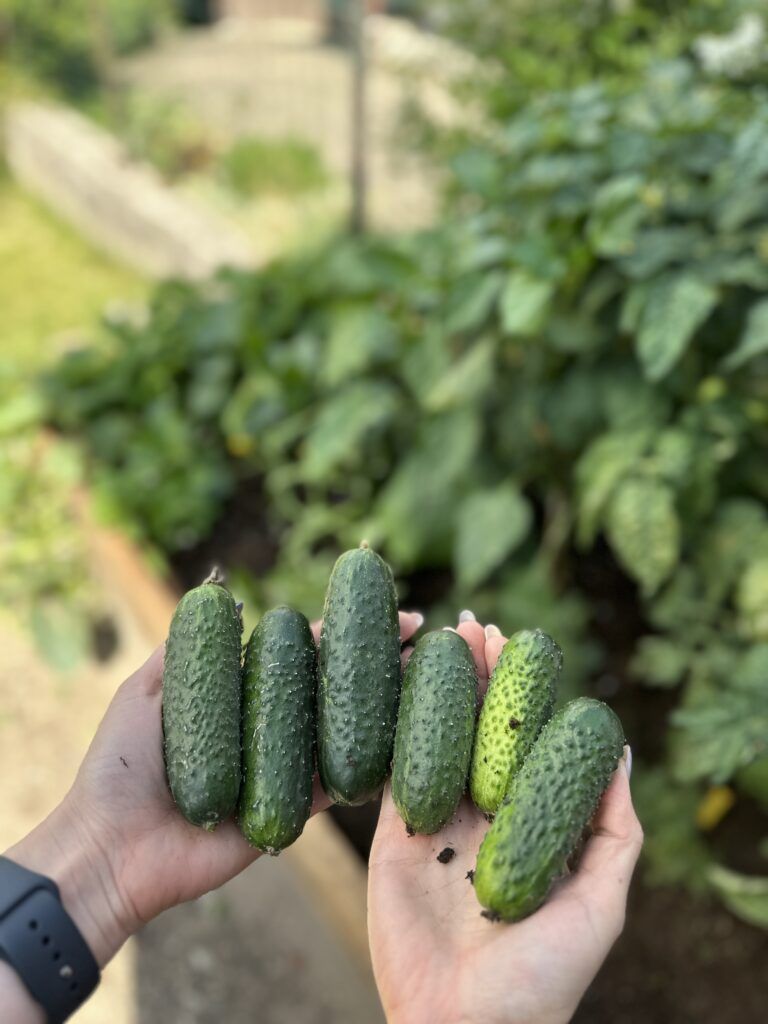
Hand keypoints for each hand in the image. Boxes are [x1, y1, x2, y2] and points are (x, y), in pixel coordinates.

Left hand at [5, 610, 423, 968]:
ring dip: (384, 704)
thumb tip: (221, 591)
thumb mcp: (143, 692)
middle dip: (377, 661)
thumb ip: (184, 648)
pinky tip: (403, 736)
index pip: (298, 654)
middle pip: (330, 686)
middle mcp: (266, 729)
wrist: (111, 850)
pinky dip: (367, 764)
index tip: (384, 610)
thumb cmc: (119, 767)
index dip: (342, 632)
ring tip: (424, 676)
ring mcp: (280, 770)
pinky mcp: (288, 813)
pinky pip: (333, 785)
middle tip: (423, 636)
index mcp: (238, 696)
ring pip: (340, 730)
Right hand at [368, 617, 642, 1023]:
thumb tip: (620, 750)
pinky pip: (394, 771)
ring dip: (436, 688)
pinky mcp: (391, 835)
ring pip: (435, 739)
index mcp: (528, 825)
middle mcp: (481, 816)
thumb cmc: (543, 975)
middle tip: (473, 624)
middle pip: (478, 729)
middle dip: (478, 677)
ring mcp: (435, 822)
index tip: (520, 646)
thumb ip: (612, 828)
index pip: (525, 743)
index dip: (522, 694)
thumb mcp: (600, 901)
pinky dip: (396, 726)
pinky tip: (399, 685)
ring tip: (440, 639)